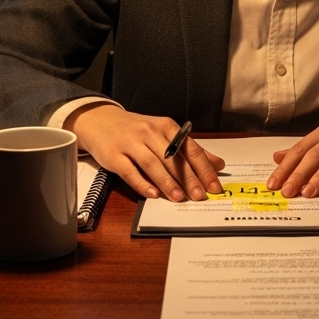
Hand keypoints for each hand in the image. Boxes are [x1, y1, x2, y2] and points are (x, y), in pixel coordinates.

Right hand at [66, 104, 223, 201]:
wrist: (100, 120)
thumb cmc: (136, 130)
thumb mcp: (164, 134)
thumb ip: (190, 150)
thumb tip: (218, 164)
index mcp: (166, 127)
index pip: (190, 149)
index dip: (204, 169)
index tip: (214, 186)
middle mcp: (150, 132)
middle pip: (173, 158)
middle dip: (189, 178)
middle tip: (200, 195)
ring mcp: (131, 143)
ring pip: (152, 164)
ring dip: (167, 182)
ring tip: (180, 198)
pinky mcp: (114, 154)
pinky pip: (129, 171)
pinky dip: (142, 183)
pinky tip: (153, 194)